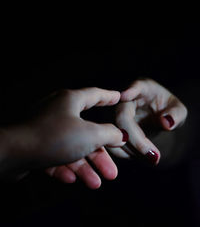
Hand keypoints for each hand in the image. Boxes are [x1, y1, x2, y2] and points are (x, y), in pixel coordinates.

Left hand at [0, 88, 126, 182]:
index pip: (94, 95)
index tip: (118, 97)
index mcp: (70, 100)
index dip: (108, 96)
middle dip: (100, 154)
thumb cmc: (54, 136)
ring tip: (96, 183)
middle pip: (86, 131)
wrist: (13, 152)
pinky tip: (72, 179)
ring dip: (84, 166)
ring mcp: (46, 129)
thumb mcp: (89, 134)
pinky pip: (55, 155)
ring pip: (71, 147)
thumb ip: (108, 134)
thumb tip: (120, 135)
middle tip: (112, 171)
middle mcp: (58, 111)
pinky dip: (65, 167)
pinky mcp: (36, 145)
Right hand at [108, 79, 187, 164]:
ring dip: (131, 149)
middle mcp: (126, 100)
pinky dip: (126, 153)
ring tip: (152, 158)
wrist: (158, 117)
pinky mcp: (114, 129)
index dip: (129, 91)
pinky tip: (143, 157)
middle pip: (122, 117)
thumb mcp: (178, 110)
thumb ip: (176, 114)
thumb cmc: (168, 109)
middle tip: (154, 156)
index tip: (124, 96)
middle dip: (136, 139)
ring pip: (114, 132)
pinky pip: (112, 142)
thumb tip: (166, 123)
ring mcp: (117, 114)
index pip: (136, 87)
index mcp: (143, 88)